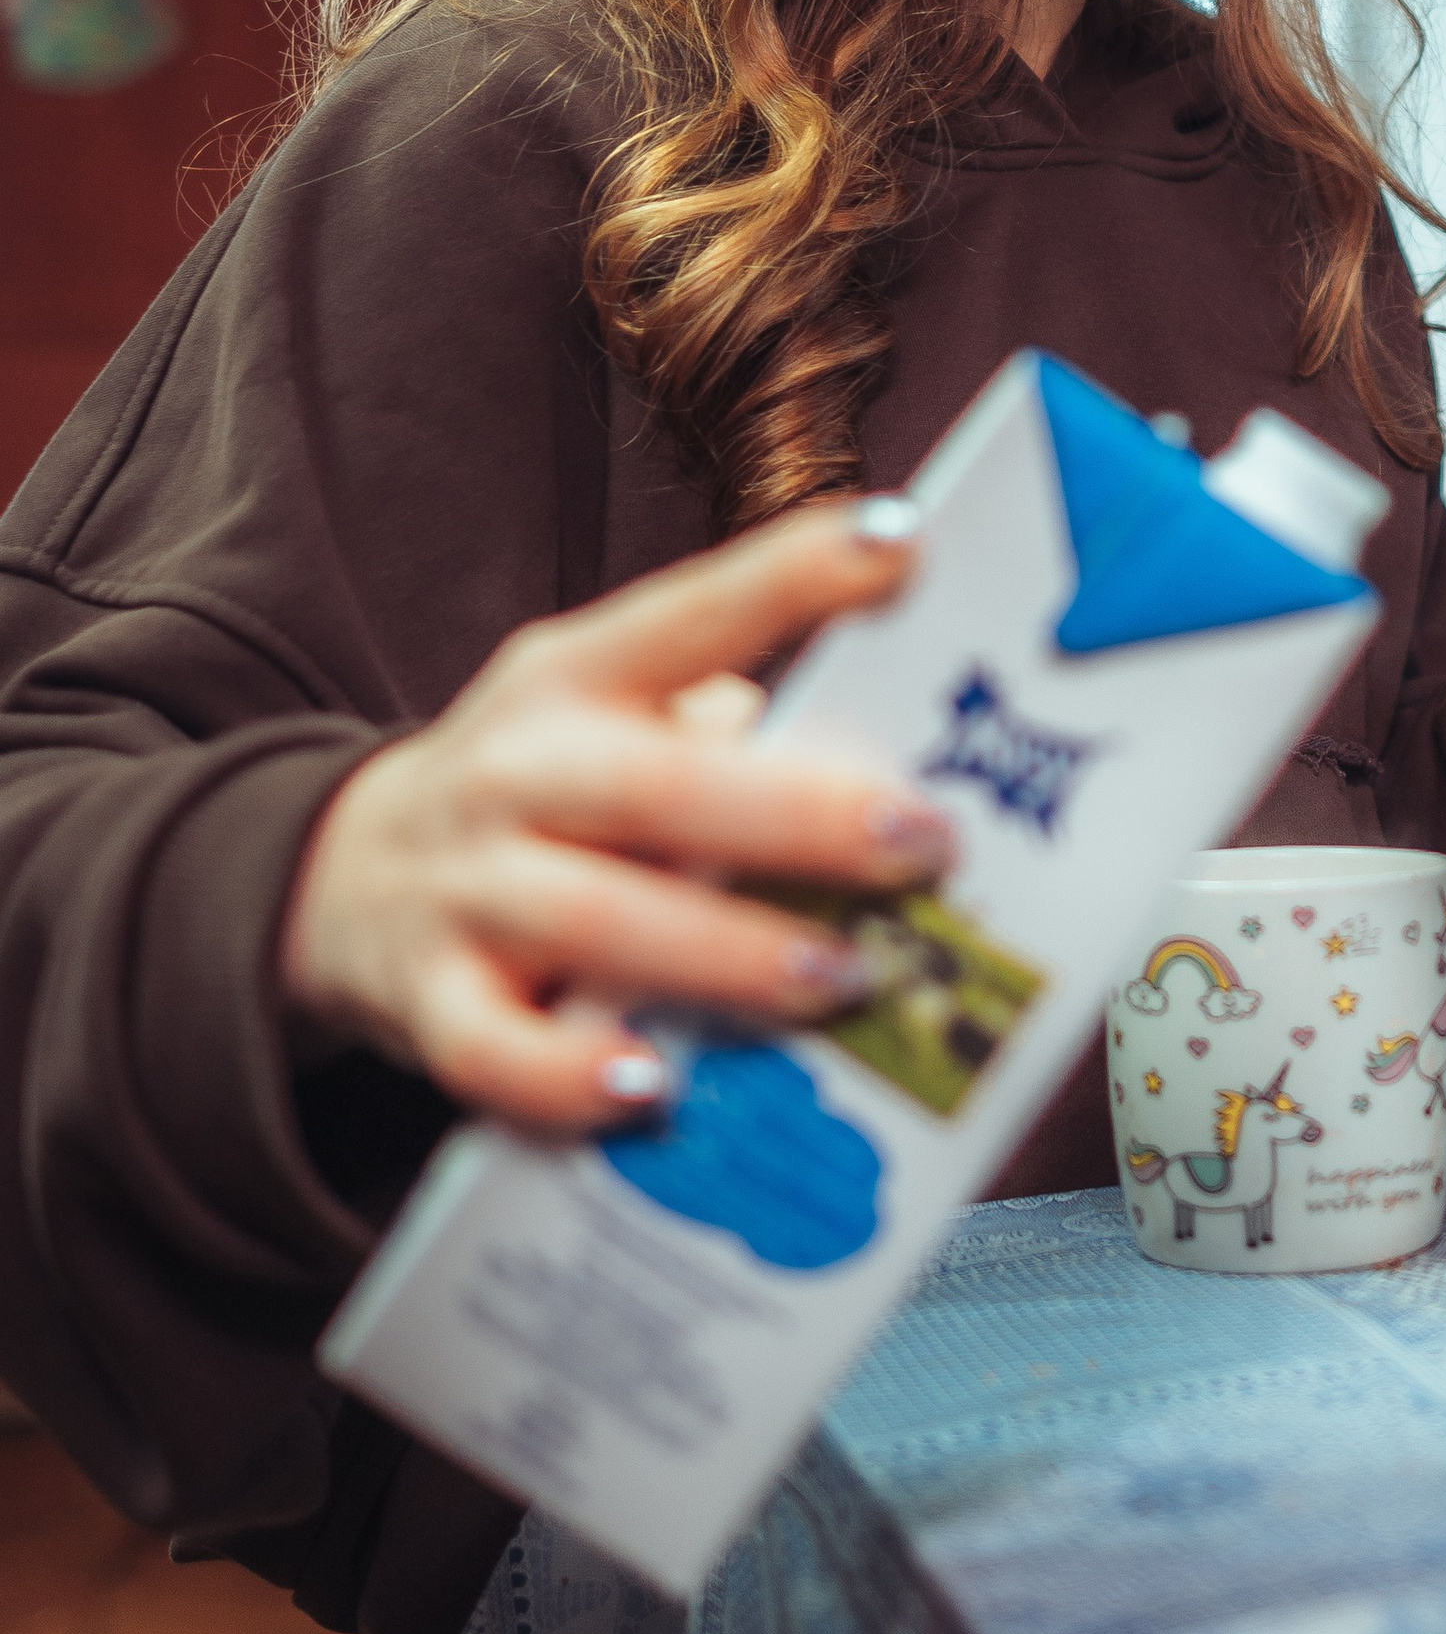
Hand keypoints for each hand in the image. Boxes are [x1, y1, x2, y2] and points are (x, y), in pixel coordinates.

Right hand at [279, 502, 953, 1134]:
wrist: (335, 872)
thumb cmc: (540, 793)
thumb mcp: (610, 719)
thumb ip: (732, 736)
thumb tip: (907, 776)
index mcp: (576, 676)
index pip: (690, 612)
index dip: (793, 576)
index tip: (900, 546)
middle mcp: (516, 769)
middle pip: (656, 783)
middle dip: (800, 813)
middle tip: (922, 840)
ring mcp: (466, 887)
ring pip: (596, 919)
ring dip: (726, 954)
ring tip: (840, 977)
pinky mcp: (428, 1003)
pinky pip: (495, 1051)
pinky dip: (571, 1076)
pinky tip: (653, 1087)